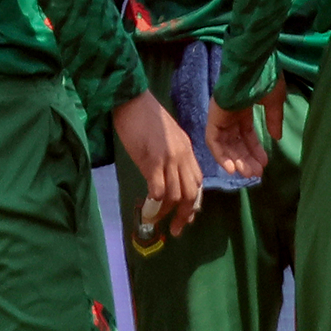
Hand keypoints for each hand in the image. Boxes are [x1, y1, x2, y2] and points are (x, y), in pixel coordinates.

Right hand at [113, 91, 203, 236]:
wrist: (133, 101)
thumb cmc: (146, 117)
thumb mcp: (167, 138)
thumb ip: (172, 157)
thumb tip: (167, 180)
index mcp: (187, 150)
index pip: (197, 181)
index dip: (193, 201)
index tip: (186, 216)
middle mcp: (183, 156)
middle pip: (191, 192)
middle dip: (185, 214)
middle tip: (177, 229)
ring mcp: (169, 159)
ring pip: (176, 195)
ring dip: (167, 212)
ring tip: (156, 220)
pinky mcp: (153, 160)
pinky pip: (159, 189)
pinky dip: (154, 203)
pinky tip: (147, 208)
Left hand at [205, 74, 284, 178]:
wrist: (252, 65)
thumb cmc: (264, 78)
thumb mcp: (274, 101)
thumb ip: (273, 120)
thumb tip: (276, 137)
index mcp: (244, 108)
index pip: (248, 135)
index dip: (255, 150)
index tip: (264, 164)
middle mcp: (231, 114)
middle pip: (236, 143)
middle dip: (246, 159)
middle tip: (256, 174)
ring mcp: (221, 115)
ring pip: (225, 144)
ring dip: (235, 160)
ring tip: (247, 173)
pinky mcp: (213, 117)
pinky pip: (213, 140)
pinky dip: (220, 155)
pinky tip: (231, 168)